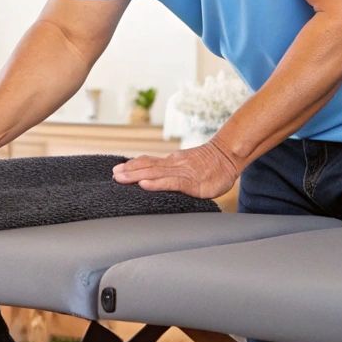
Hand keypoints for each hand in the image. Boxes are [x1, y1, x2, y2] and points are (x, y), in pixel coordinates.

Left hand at [112, 140, 241, 198]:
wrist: (228, 157)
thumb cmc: (210, 165)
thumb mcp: (188, 166)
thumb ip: (173, 172)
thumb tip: (157, 177)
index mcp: (172, 162)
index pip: (148, 162)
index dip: (132, 165)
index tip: (116, 169)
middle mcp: (174, 165)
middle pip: (148, 166)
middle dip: (129, 171)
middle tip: (113, 175)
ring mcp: (182, 172)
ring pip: (155, 173)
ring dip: (136, 175)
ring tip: (120, 178)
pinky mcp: (191, 183)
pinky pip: (171, 183)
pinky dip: (156, 183)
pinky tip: (144, 184)